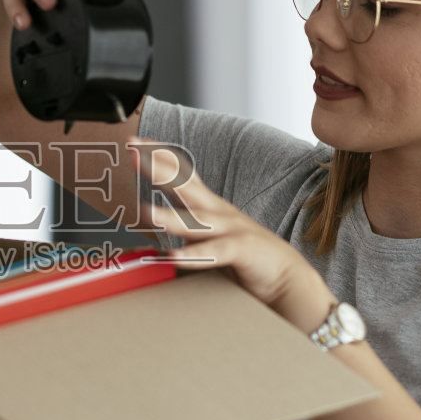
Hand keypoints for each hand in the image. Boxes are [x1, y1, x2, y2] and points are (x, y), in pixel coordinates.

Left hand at [127, 138, 337, 331]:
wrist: (287, 277)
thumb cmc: (245, 259)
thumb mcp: (208, 242)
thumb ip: (183, 235)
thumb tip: (151, 236)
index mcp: (208, 206)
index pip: (181, 174)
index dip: (158, 157)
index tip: (134, 142)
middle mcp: (218, 212)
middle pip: (185, 184)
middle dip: (158, 168)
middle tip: (133, 153)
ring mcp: (231, 229)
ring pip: (196, 220)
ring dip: (170, 216)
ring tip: (145, 212)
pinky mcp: (242, 250)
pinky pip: (215, 252)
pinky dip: (194, 255)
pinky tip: (175, 257)